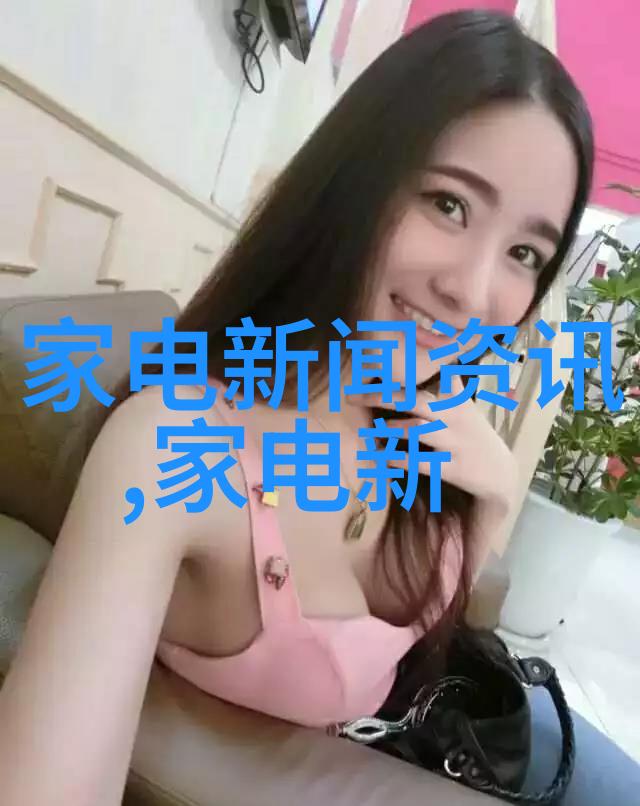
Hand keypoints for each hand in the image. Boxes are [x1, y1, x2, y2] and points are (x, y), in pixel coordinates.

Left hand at [349, 377, 518, 513]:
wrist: (500, 474)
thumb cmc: (474, 436)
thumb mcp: (466, 407)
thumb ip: (450, 385)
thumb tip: (443, 360)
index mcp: (454, 400)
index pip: (431, 375)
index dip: (403, 369)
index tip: (372, 361)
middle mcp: (453, 417)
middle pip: (414, 400)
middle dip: (380, 396)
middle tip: (351, 395)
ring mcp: (453, 442)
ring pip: (416, 431)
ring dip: (390, 429)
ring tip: (372, 428)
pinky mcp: (451, 468)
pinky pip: (419, 463)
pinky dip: (398, 460)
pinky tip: (382, 458)